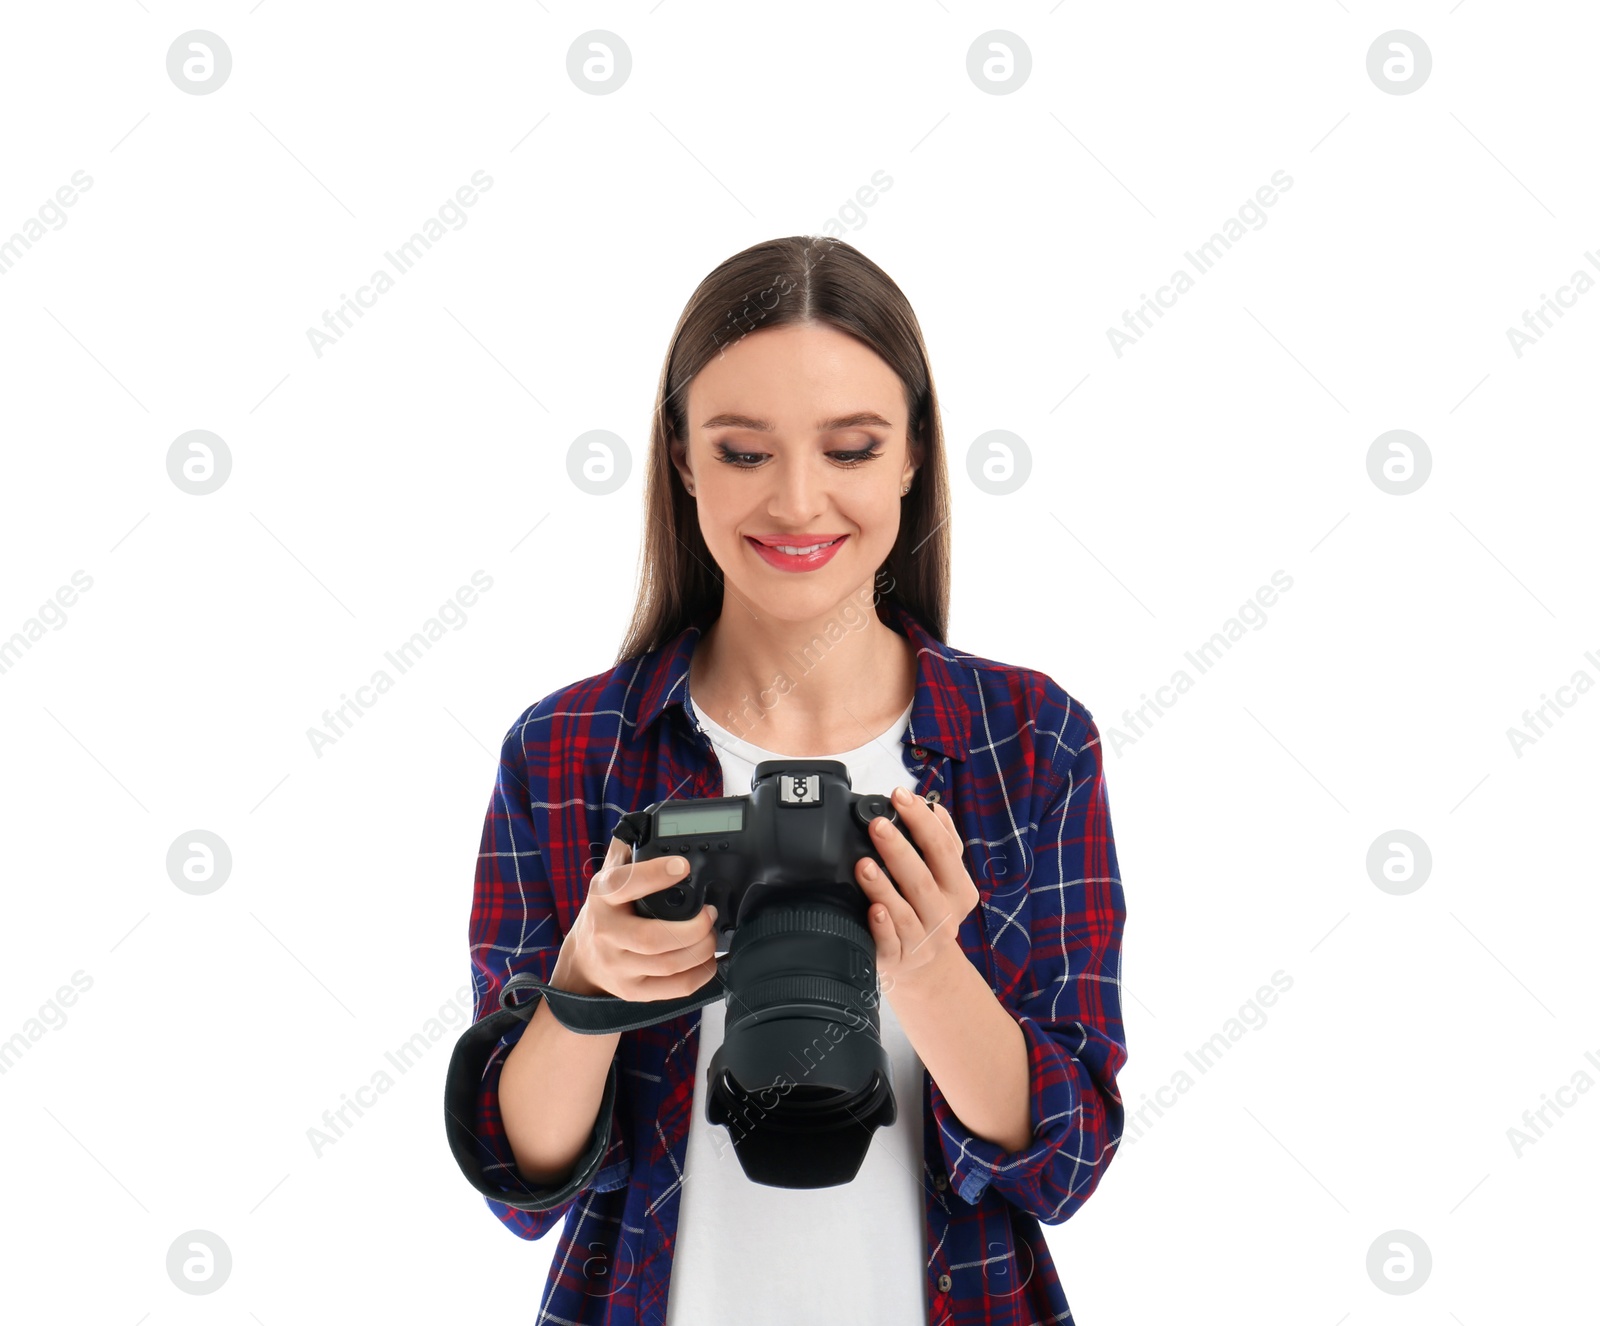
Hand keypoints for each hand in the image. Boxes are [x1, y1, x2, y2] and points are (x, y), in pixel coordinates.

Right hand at [552, 833, 719, 1000]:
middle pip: (652, 938)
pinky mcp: (634, 991)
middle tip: (710, 913)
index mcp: (602, 897)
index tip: (682, 866)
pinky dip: (702, 974)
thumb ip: (627, 847)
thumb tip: (647, 821)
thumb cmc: (606, 912)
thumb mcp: (608, 875)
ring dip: (701, 949)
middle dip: (692, 927)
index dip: (654, 875)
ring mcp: (619, 967)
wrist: (584, 960)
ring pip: (668, 965)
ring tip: (711, 934)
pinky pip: (675, 989)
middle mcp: (607, 934)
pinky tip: (710, 959)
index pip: (624, 885)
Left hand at [854, 786, 978, 992]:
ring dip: (884, 887)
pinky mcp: (898, 960)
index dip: (923, 821)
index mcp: (959, 890)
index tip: (900, 797)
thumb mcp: (943, 878)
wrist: (923, 966)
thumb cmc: (928, 909)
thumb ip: (941, 842)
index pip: (945, 850)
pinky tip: (873, 910)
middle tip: (877, 825)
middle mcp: (944, 916)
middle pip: (923, 880)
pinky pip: (890, 944)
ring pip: (905, 912)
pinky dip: (882, 926)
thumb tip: (934, 807)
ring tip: (864, 864)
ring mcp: (922, 942)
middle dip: (900, 850)